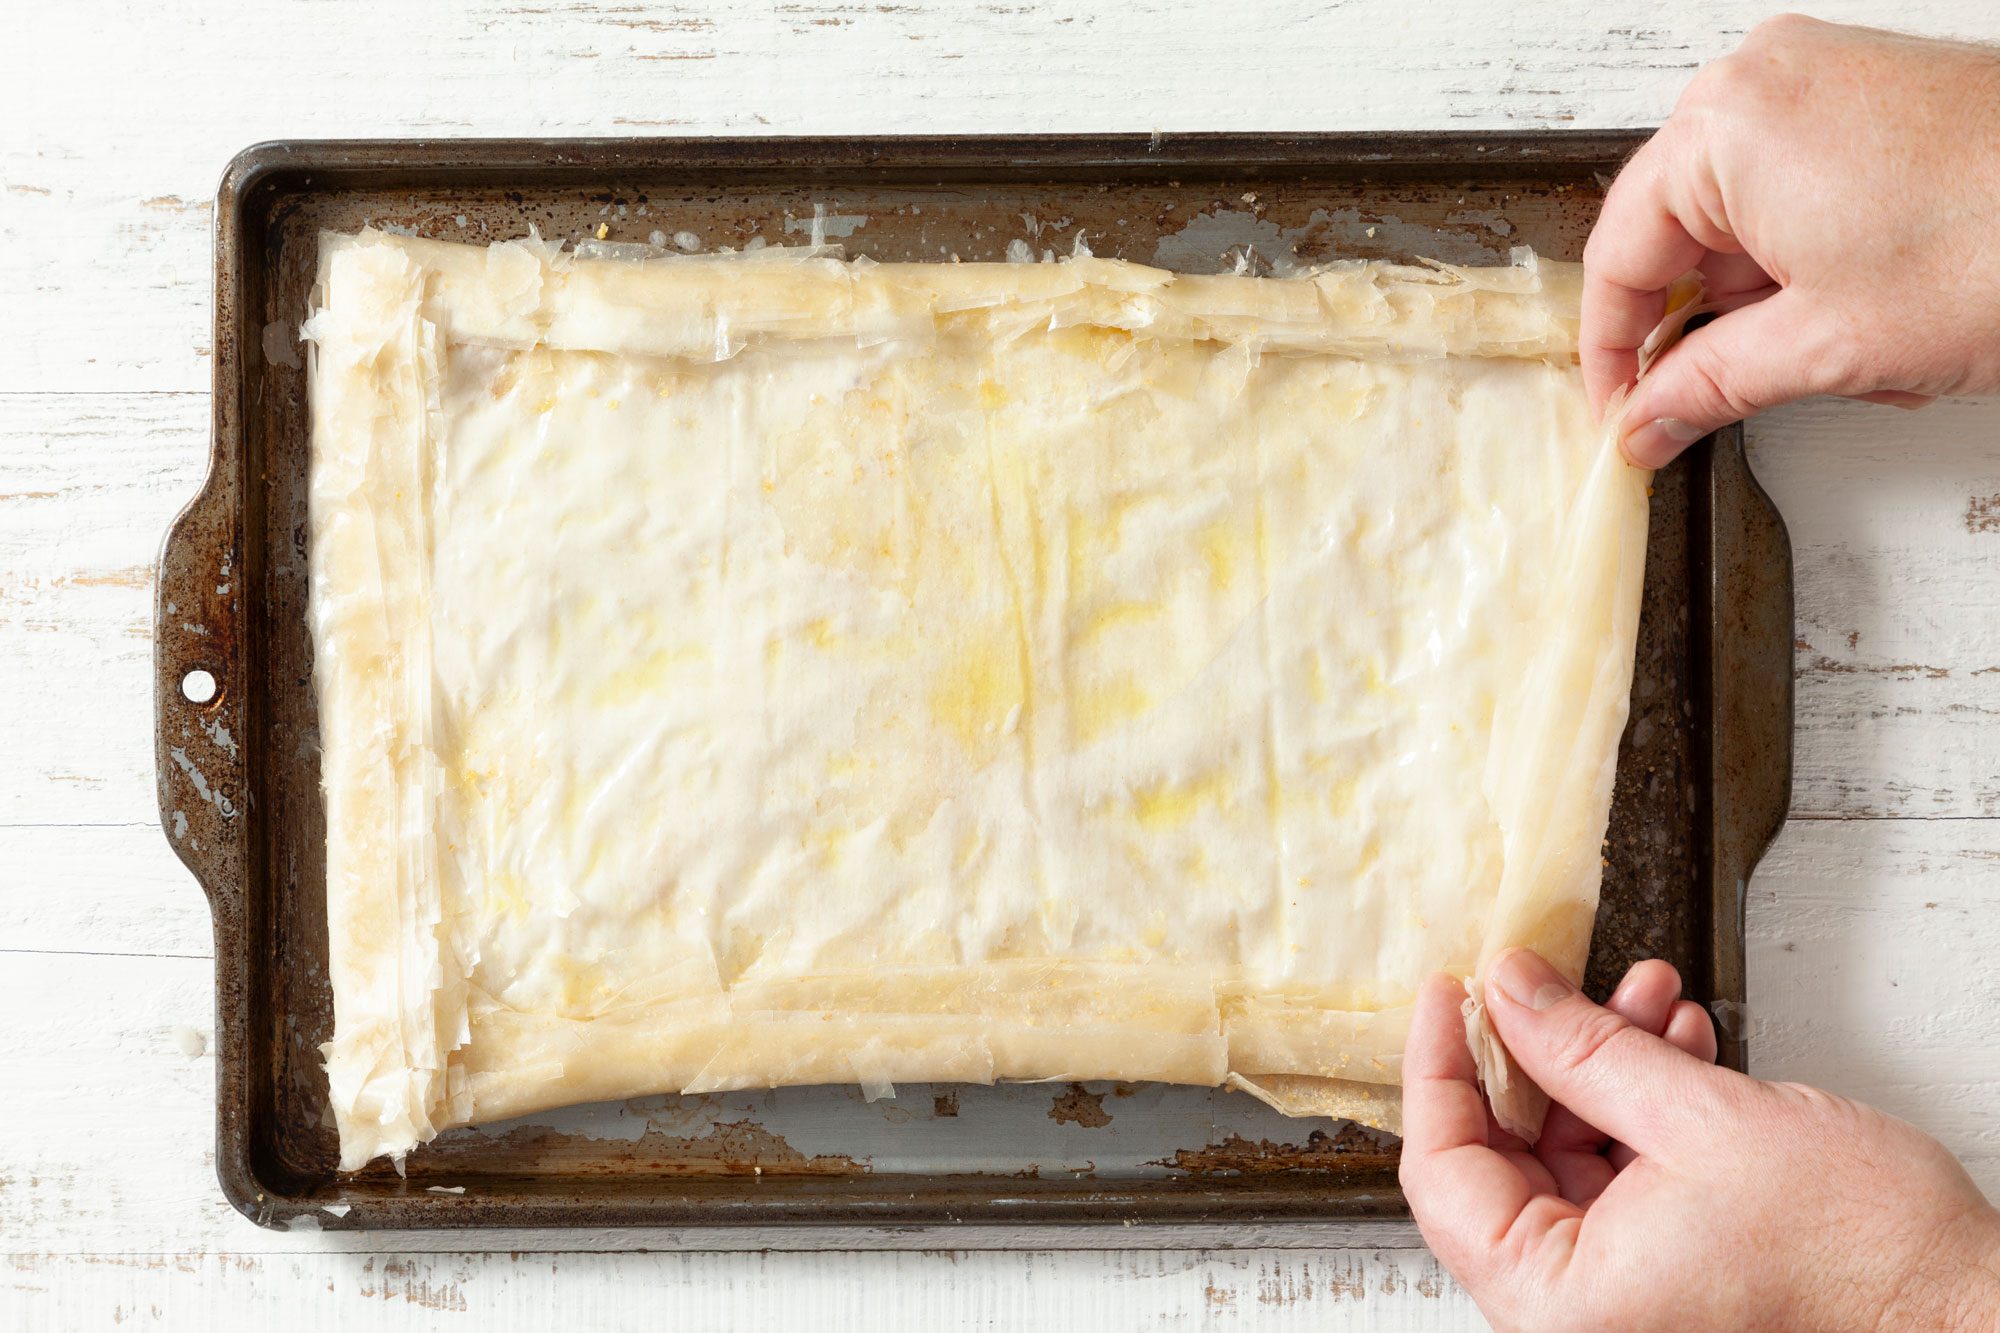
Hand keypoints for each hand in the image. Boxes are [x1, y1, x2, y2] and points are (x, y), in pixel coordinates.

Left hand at [1400, 948, 1999, 1330]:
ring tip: (1647, 999)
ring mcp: (1620, 1304)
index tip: (1448, 993)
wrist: (1973, 1314)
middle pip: (1500, 1163)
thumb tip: (1506, 989)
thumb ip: (1582, 1047)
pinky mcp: (1664, 1281)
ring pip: (1565, 1161)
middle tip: (1554, 981)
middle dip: (1541, 1055)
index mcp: (1559, 1307)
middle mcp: (1576, 1319)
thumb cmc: (1866, 1260)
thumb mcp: (1704, 1118)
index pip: (1442, 1172)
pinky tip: (1674, 1045)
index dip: (1438, 1067)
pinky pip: (1617, 1182)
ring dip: (1601, 1069)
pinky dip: (1637, 1110)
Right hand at [1582, 15, 1999, 467]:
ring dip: (1771, 299)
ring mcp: (1823, 74)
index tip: (1623, 413)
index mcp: (1725, 126)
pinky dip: (1813, 256)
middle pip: (1677, 230)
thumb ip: (1710, 386)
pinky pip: (1798, 181)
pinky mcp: (1875, 90)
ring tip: (1849, 355)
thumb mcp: (1828, 347)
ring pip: (1742, 214)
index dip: (1616, 352)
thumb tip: (1648, 421)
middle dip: (1707, 324)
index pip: (1621, 255)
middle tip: (1718, 401)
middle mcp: (1763, 79)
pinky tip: (1871, 311)